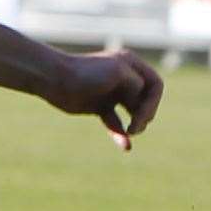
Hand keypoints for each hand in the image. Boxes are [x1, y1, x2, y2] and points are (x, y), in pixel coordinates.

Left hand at [42, 48, 162, 150]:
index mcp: (131, 65)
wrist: (54, 79)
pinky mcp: (99, 106)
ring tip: (132, 132)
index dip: (152, 102)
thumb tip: (140, 103)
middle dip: (145, 114)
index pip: (156, 85)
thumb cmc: (85, 73)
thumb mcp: (118, 72)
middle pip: (146, 100)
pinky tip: (126, 146)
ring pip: (133, 113)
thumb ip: (136, 85)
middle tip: (135, 126)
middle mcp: (124, 78)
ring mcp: (112, 93)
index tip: (141, 115)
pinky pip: (116, 122)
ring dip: (136, 124)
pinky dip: (120, 133)